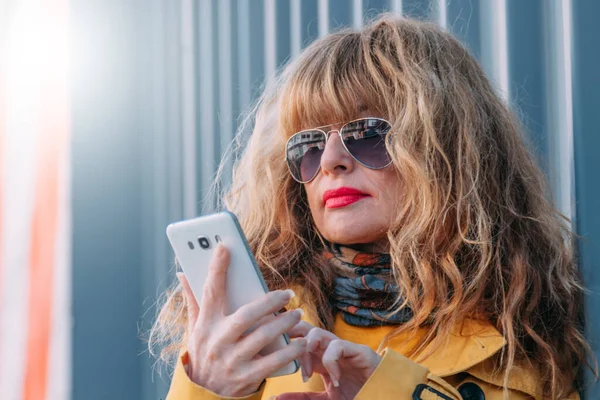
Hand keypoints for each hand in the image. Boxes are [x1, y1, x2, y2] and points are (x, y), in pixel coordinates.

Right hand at [178, 244, 307, 396]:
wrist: (204, 394)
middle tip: (288, 294)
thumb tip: (183, 272)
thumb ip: (193, 300)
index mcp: (205, 325)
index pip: (209, 291)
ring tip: (298, 314)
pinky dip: (290, 351)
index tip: (224, 247)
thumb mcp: (195, 328)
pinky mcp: (245, 378)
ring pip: (263, 337)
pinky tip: (301, 342)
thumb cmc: (204, 352)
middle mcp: (217, 341)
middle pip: (245, 315)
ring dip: (284, 324)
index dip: (216, 268)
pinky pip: (273, 362)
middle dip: (269, 302)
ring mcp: (232, 361)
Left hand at [279, 328, 381, 399]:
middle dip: (291, 334)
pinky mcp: (359, 351)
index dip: (283, 342)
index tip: (269, 353)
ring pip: (317, 333)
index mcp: (320, 359)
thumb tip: (275, 397)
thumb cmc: (357, 396)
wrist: (382, 399)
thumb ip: (302, 398)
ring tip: (307, 375)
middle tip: (280, 351)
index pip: (298, 339)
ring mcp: (345, 349)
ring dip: (307, 352)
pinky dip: (330, 361)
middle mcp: (330, 350)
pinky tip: (334, 379)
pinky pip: (337, 346)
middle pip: (305, 329)